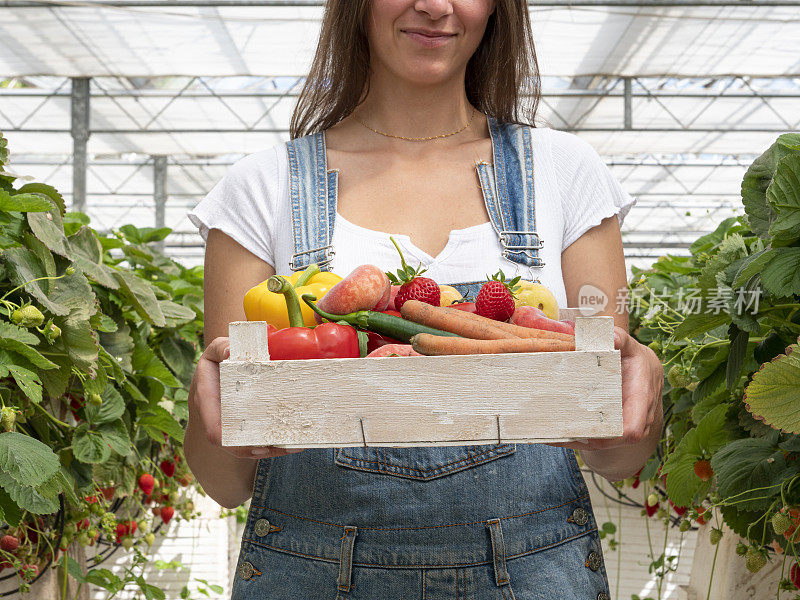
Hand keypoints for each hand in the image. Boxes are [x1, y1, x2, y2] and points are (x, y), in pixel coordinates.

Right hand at [188, 336, 306, 458]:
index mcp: (208, 401)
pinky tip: (293, 441)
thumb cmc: (218, 357)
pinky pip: (257, 437)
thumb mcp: (216, 349)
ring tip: (293, 446)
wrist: (219, 367)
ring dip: (270, 448)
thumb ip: (221, 347)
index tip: (248, 443)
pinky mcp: (245, 423)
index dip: (229, 441)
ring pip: (248, 445)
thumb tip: (229, 351)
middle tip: (278, 447)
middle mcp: (218, 417)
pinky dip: (274, 442)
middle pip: (233, 444)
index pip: (214, 430)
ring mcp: (231, 422)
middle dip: (254, 450)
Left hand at [546, 326, 663, 451]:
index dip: (613, 436)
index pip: (632, 429)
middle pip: (611, 440)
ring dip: (575, 440)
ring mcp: (626, 425)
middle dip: (584, 439)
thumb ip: (621, 339)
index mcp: (641, 399)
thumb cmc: (634, 358)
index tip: (588, 432)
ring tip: (548, 434)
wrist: (644, 371)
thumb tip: (613, 337)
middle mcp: (636, 418)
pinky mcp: (614, 428)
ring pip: (601, 441)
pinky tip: (553, 434)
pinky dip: (575, 437)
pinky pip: (596, 438)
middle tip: (555, 433)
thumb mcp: (629, 347)